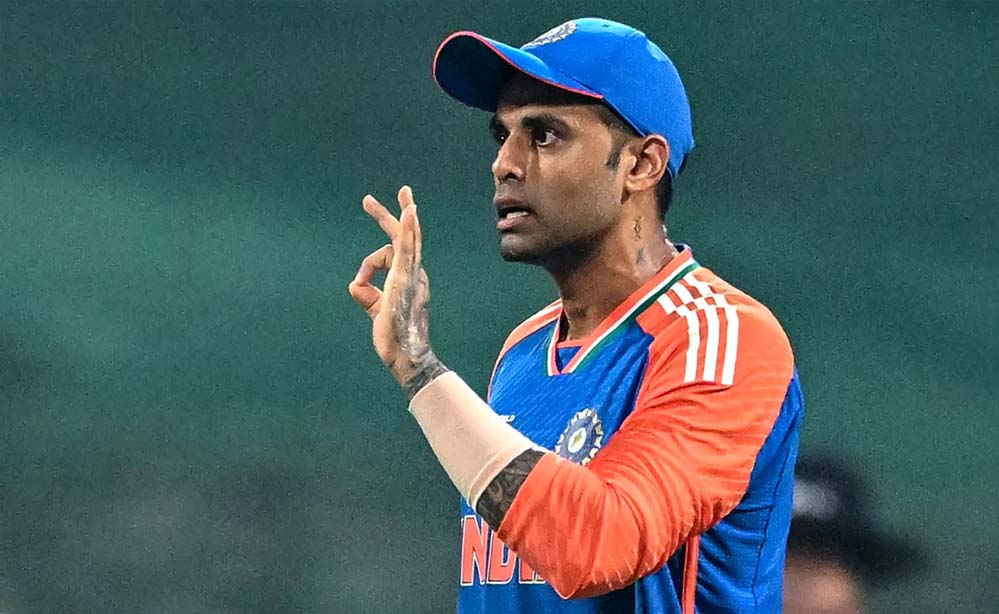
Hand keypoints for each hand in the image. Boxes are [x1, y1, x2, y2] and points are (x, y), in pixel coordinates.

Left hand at [348, 186, 447, 397]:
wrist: (405, 356)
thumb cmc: (394, 338)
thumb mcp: (376, 310)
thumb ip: (368, 295)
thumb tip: (356, 283)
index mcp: (409, 280)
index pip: (392, 255)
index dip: (370, 263)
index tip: (359, 280)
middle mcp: (415, 274)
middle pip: (406, 238)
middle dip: (394, 215)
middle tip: (396, 192)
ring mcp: (412, 276)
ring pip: (409, 238)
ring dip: (404, 215)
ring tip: (406, 193)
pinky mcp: (406, 279)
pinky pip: (409, 248)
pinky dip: (409, 229)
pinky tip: (410, 212)